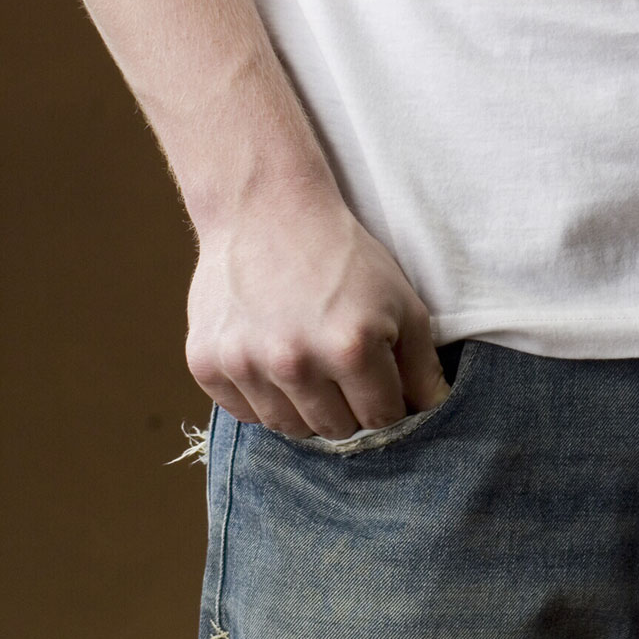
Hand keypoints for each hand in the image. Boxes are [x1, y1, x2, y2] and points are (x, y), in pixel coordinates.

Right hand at [186, 184, 449, 438]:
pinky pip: (243, 414)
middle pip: (335, 430)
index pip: (381, 417)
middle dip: (348, 408)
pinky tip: (270, 357)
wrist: (266, 207)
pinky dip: (261, 397)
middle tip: (341, 369)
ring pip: (287, 428)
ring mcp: (246, 365)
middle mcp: (295, 362)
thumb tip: (431, 409)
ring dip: (304, 408)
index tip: (380, 380)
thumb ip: (421, 362)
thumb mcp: (400, 297)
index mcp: (350, 347)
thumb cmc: (341, 253)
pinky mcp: (207, 364)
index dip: (387, 400)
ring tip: (307, 362)